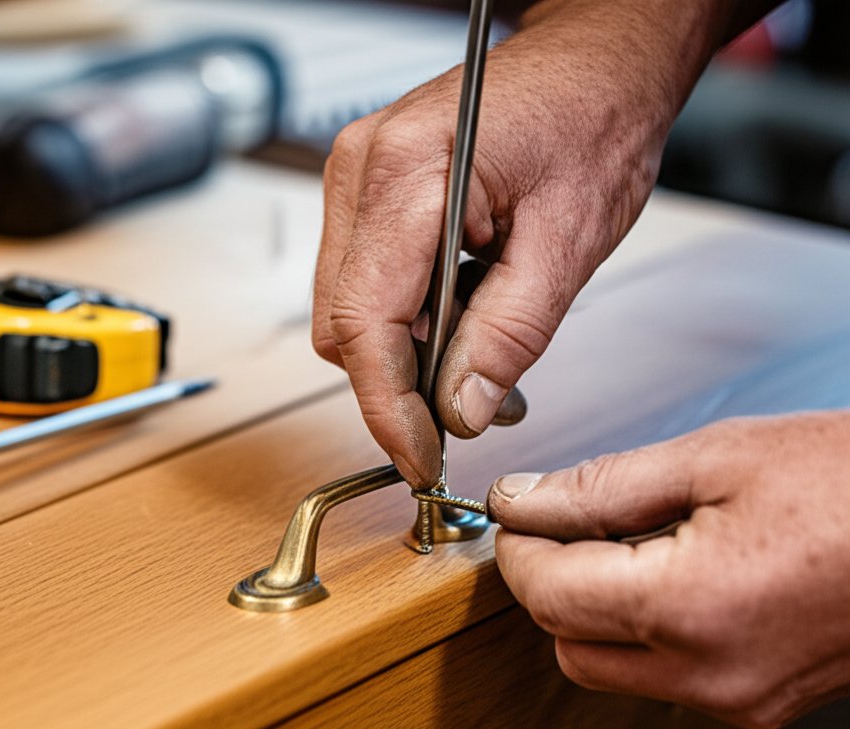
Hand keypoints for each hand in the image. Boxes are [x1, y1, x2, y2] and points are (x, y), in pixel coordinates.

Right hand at [312, 0, 727, 487]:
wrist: (596, 59)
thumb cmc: (593, 117)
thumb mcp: (569, 242)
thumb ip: (509, 336)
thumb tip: (461, 412)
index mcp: (408, 173)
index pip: (363, 324)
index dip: (387, 408)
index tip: (420, 459)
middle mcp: (362, 171)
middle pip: (344, 326)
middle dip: (397, 387)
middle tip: (465, 414)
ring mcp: (356, 179)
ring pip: (349, 313)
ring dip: (404, 358)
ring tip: (476, 366)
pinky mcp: (368, 193)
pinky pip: (364, 285)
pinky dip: (406, 324)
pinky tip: (459, 324)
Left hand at [487, 413, 849, 728]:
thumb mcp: (717, 458)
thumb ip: (602, 487)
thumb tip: (525, 502)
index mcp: (689, 607)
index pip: (547, 596)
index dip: (517, 550)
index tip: (518, 513)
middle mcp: (709, 674)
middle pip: (566, 644)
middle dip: (548, 584)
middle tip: (563, 524)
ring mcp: (738, 699)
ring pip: (608, 669)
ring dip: (592, 611)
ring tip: (626, 542)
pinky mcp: (759, 703)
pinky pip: (662, 676)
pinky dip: (640, 632)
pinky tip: (667, 575)